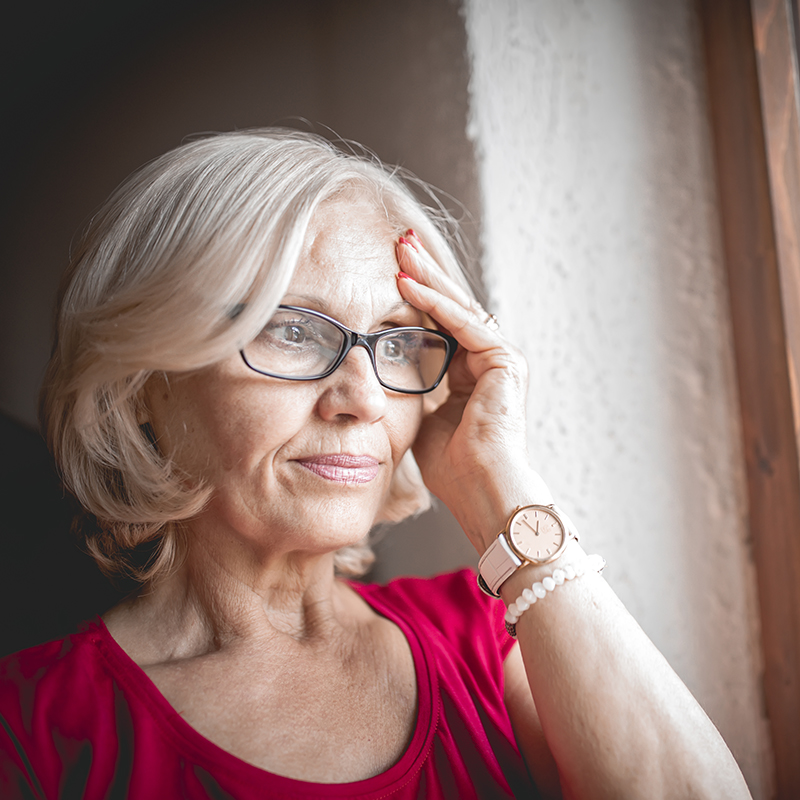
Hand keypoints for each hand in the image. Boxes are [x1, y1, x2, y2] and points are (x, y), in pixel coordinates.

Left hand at [395, 231, 550, 551]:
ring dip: (428, 277)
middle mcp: (490, 360)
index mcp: (472, 373)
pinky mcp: (506, 362)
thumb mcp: (425, 419)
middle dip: (424, 272)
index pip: (442, 323)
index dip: (418, 296)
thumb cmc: (454, 466)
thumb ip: (418, 393)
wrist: (481, 490)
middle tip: (400, 240)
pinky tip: (407, 284)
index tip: (391, 271)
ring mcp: (502, 359)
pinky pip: (465, 326)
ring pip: (459, 307)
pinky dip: (436, 305)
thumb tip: (390, 379)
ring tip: (400, 249)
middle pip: (452, 306)